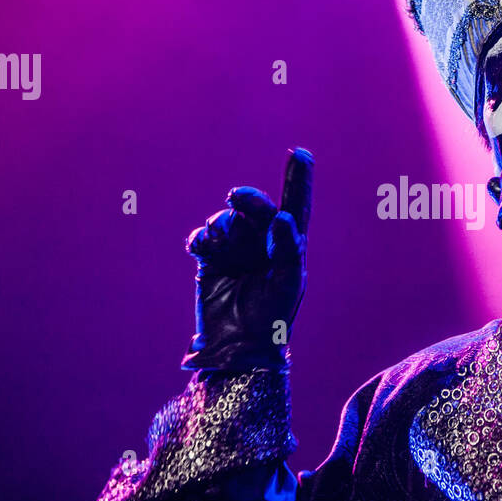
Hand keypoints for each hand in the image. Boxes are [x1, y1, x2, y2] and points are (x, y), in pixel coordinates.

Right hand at [181, 147, 312, 372]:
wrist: (239, 347)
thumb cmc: (273, 318)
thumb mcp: (288, 284)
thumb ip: (288, 249)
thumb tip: (281, 217)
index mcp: (289, 246)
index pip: (296, 206)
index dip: (298, 179)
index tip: (299, 153)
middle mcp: (263, 243)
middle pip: (256, 209)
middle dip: (247, 199)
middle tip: (235, 198)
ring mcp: (236, 250)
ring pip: (228, 221)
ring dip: (223, 225)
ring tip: (219, 243)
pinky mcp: (212, 260)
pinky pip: (204, 238)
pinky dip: (202, 239)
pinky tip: (202, 248)